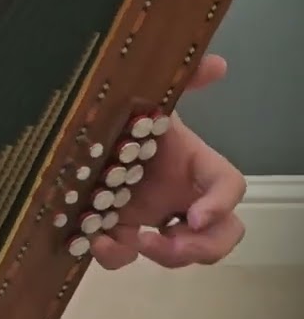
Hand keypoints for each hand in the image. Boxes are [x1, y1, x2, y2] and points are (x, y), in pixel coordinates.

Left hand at [90, 54, 247, 269]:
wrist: (88, 136)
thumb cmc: (129, 118)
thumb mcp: (151, 98)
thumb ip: (184, 81)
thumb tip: (217, 62)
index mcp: (196, 165)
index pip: (229, 186)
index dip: (220, 204)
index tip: (193, 216)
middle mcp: (184, 198)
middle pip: (220, 235)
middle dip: (201, 246)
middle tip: (166, 241)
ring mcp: (156, 219)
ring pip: (179, 253)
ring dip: (163, 255)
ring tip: (129, 241)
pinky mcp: (122, 230)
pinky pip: (127, 255)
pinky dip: (115, 255)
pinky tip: (94, 241)